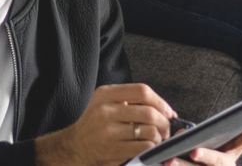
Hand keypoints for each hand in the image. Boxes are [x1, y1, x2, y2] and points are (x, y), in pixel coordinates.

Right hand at [35, 83, 174, 165]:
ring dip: (159, 136)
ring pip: (148, 131)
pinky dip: (151, 148)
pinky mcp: (111, 149)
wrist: (73, 148)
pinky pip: (142, 147)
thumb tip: (161, 106)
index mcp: (106, 94)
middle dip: (164, 122)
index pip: (142, 91)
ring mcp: (108, 131)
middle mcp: (106, 110)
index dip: (160, 101)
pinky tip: (150, 148)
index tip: (168, 111)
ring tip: (159, 138)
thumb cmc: (94, 124)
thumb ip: (127, 99)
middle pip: (148, 112)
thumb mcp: (104, 102)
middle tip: (167, 128)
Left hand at [162, 116, 241, 165]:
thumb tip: (180, 136)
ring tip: (167, 161)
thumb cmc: (205, 161)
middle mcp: (227, 165)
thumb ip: (200, 141)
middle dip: (206, 156)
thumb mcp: (211, 150)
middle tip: (194, 150)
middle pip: (218, 162)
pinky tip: (162, 165)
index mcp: (231, 154)